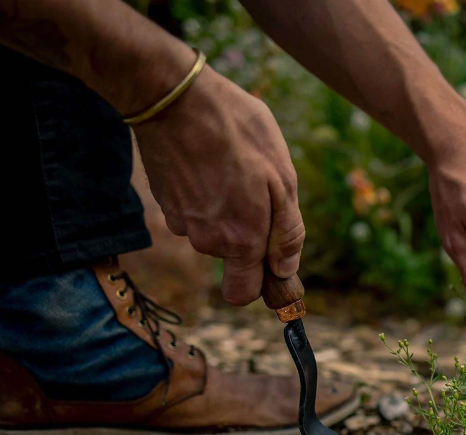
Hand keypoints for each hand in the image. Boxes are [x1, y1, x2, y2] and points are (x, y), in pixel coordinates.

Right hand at [132, 66, 303, 305]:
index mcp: (241, 240)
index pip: (243, 294)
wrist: (174, 97)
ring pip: (214, 232)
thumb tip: (284, 270)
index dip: (259, 284)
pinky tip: (209, 163)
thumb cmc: (238, 132)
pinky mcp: (165, 204)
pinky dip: (205, 196)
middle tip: (256, 191)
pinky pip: (194, 213)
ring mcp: (182, 224)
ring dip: (228, 210)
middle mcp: (207, 241)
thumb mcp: (282, 178)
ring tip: (232, 168)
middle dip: (249, 234)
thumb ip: (286, 233)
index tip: (270, 265)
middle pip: (233, 257)